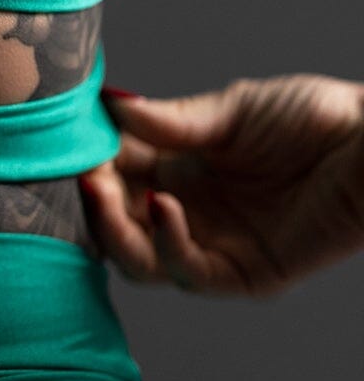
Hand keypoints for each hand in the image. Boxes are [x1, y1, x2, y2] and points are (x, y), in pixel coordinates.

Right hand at [78, 73, 363, 295]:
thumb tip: (107, 105)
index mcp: (179, 168)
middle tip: (82, 173)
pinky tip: (162, 208)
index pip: (115, 173)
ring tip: (102, 189)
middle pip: (117, 224)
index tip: (68, 142)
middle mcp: (189, 211)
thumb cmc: (312, 118)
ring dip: (114, 227)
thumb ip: (170, 120)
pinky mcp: (246, 275)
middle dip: (92, 201)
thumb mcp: (230, 111)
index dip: (88, 162)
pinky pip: (191, 274)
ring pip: (140, 259)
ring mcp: (215, 245)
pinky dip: (167, 243)